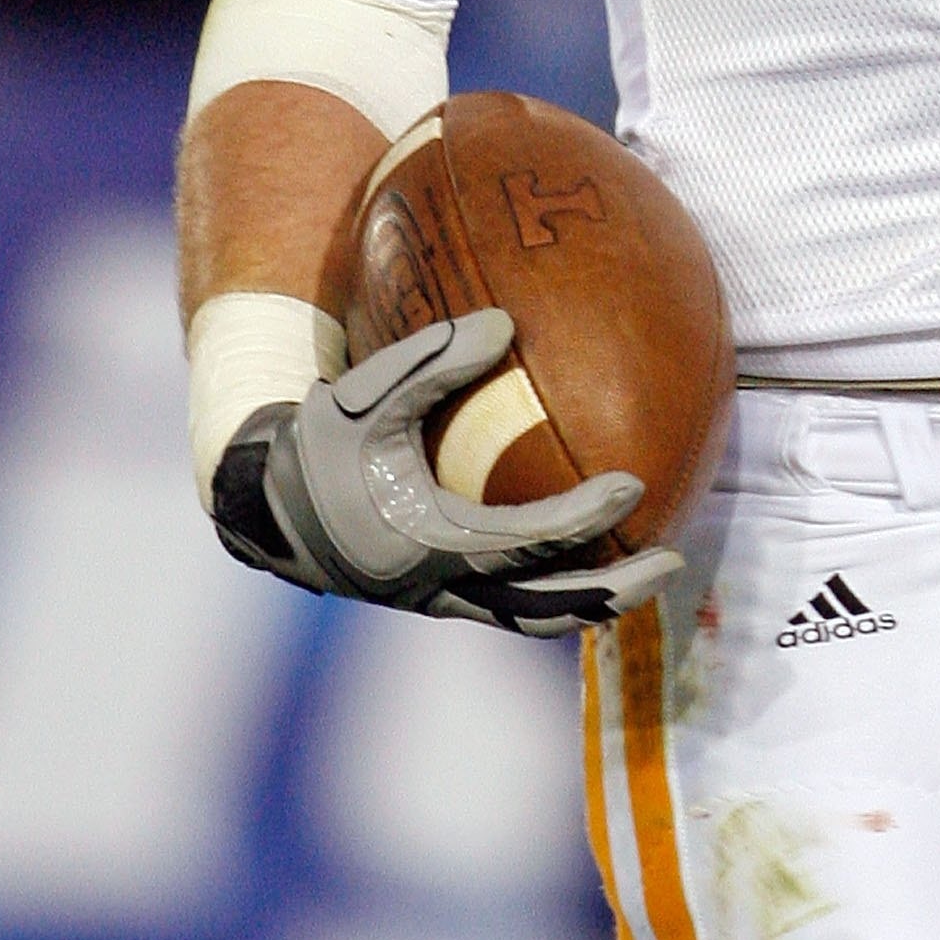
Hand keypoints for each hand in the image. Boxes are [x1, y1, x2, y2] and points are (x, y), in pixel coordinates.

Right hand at [210, 308, 681, 630]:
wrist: (265, 504)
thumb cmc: (321, 442)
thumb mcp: (370, 394)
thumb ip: (435, 360)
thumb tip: (507, 323)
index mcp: (428, 544)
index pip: (525, 542)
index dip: (584, 519)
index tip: (634, 487)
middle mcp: (441, 586)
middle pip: (544, 607)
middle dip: (612, 591)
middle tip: (674, 561)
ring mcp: (441, 599)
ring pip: (531, 616)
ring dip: (592, 600)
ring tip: (649, 571)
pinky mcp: (439, 593)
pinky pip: (512, 601)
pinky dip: (556, 586)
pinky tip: (593, 552)